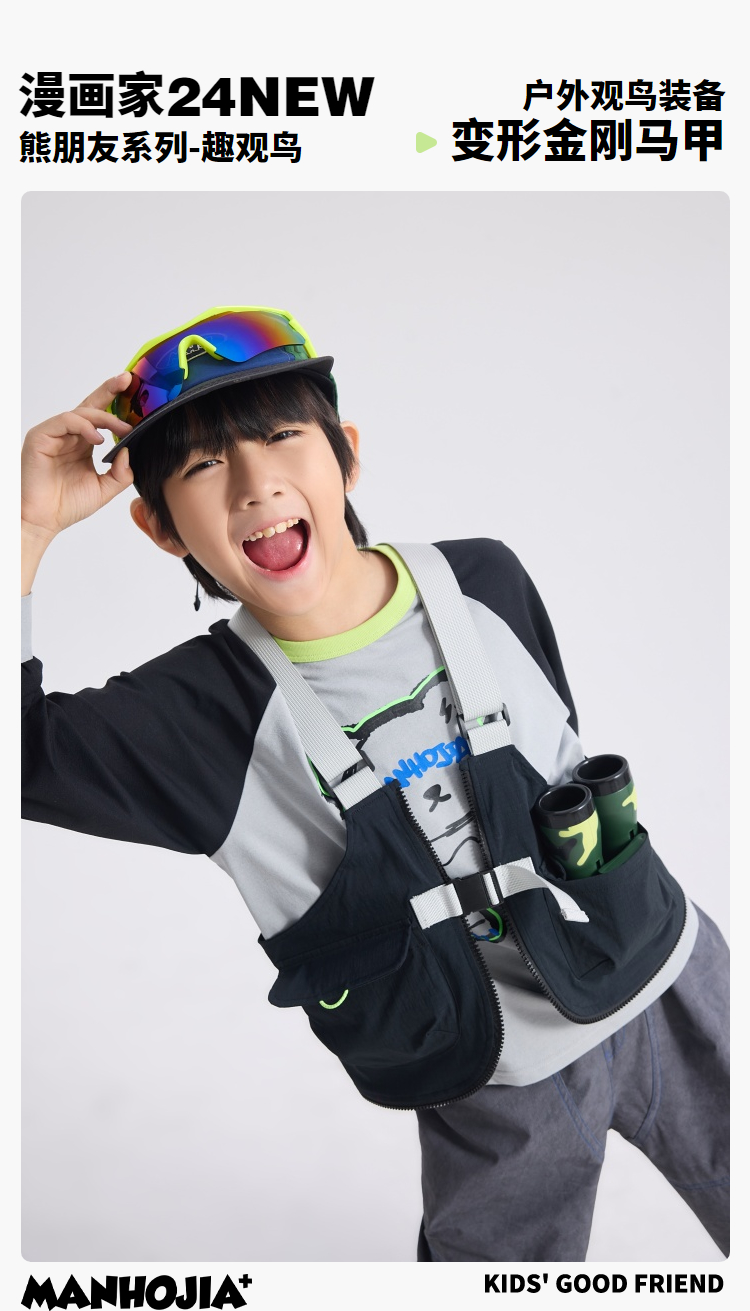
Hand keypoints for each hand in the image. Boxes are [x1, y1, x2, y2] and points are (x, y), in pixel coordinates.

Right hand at [21, 374, 134, 591]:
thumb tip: (130, 450)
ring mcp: (54, 434)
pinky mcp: (41, 436)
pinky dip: (84, 426)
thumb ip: (121, 472)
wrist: (41, 520)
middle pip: (91, 405)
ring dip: (105, 418)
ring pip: (81, 412)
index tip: (134, 390)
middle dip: (110, 390)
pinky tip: (98, 438)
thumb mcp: (104, 488)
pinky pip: (65, 421)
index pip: (100, 418)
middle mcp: (69, 436)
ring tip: (122, 429)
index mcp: (82, 444)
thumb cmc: (66, 505)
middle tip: (128, 380)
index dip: (115, 402)